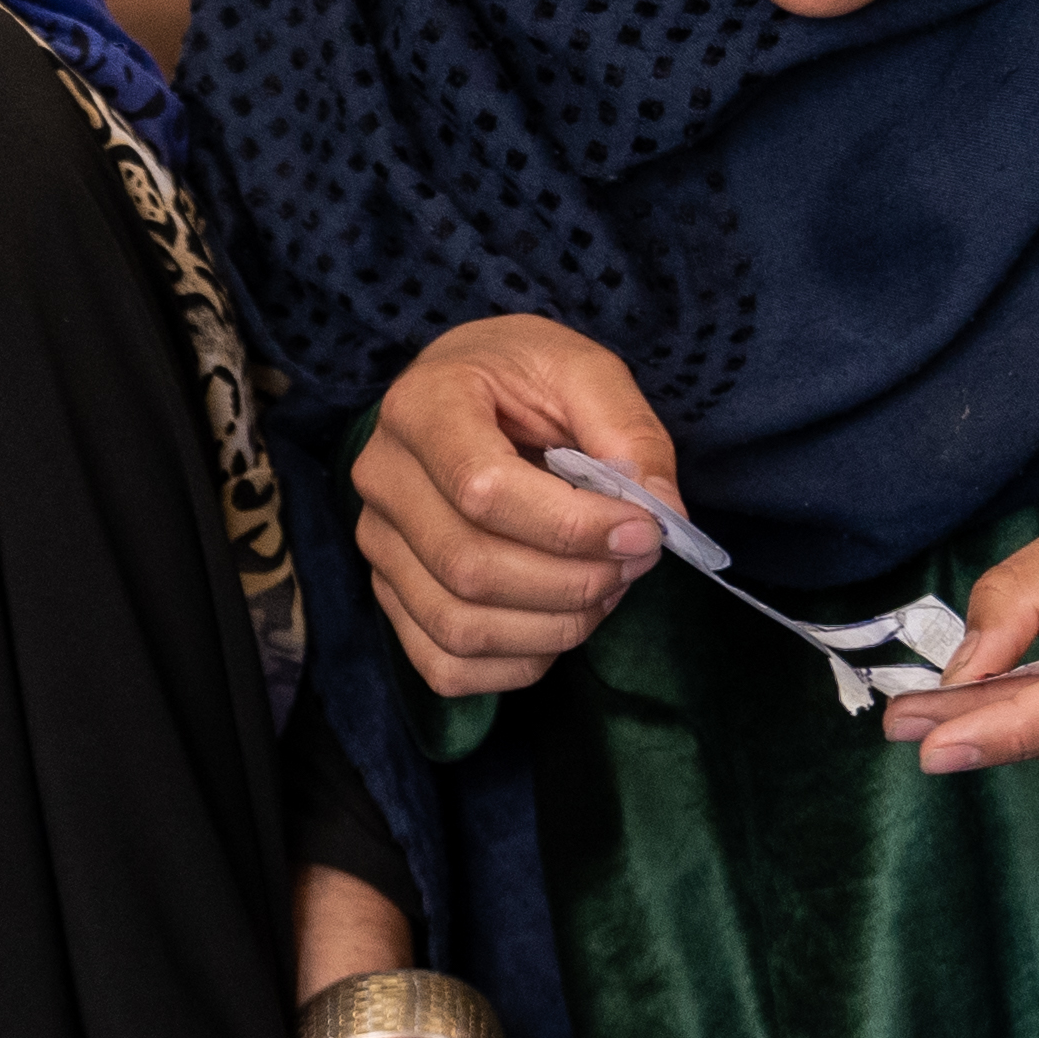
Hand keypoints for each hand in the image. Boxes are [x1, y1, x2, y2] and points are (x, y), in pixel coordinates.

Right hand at [351, 315, 675, 695]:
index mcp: (421, 408)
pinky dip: (515, 665)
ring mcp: (378, 542)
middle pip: (471, 568)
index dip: (572, 527)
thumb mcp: (584, 371)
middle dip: (574, 582)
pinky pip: (444, 664)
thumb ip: (628, 432)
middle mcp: (382, 479)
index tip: (644, 530)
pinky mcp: (389, 592)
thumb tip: (660, 511)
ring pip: (459, 625)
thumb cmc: (522, 375)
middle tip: (635, 562)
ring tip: (605, 590)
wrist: (465, 385)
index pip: (483, 492)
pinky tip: (560, 626)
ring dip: (553, 627)